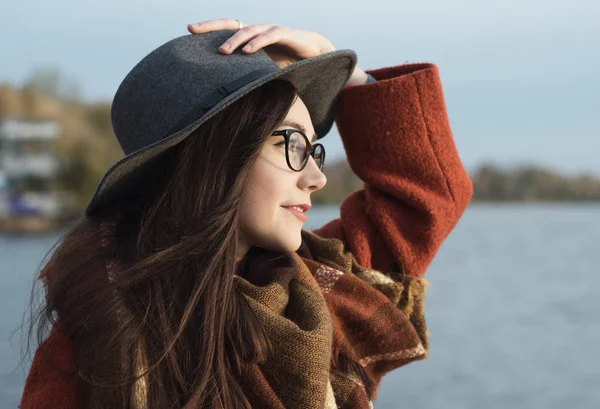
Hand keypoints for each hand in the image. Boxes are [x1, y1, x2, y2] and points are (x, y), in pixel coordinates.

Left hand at [186, 18, 368, 86]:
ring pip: (248, 30)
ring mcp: (270, 30)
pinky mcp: (284, 34)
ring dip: (234, 40)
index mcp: (250, 37)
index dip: (208, 29)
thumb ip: (250, 77)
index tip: (189, 31)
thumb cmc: (288, 63)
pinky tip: (247, 51)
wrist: (315, 53)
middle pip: (230, 24)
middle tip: (193, 30)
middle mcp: (257, 30)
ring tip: (223, 52)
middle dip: (211, 26)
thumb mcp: (264, 70)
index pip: (225, 29)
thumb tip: (231, 96)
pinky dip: (257, 43)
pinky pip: (268, 36)